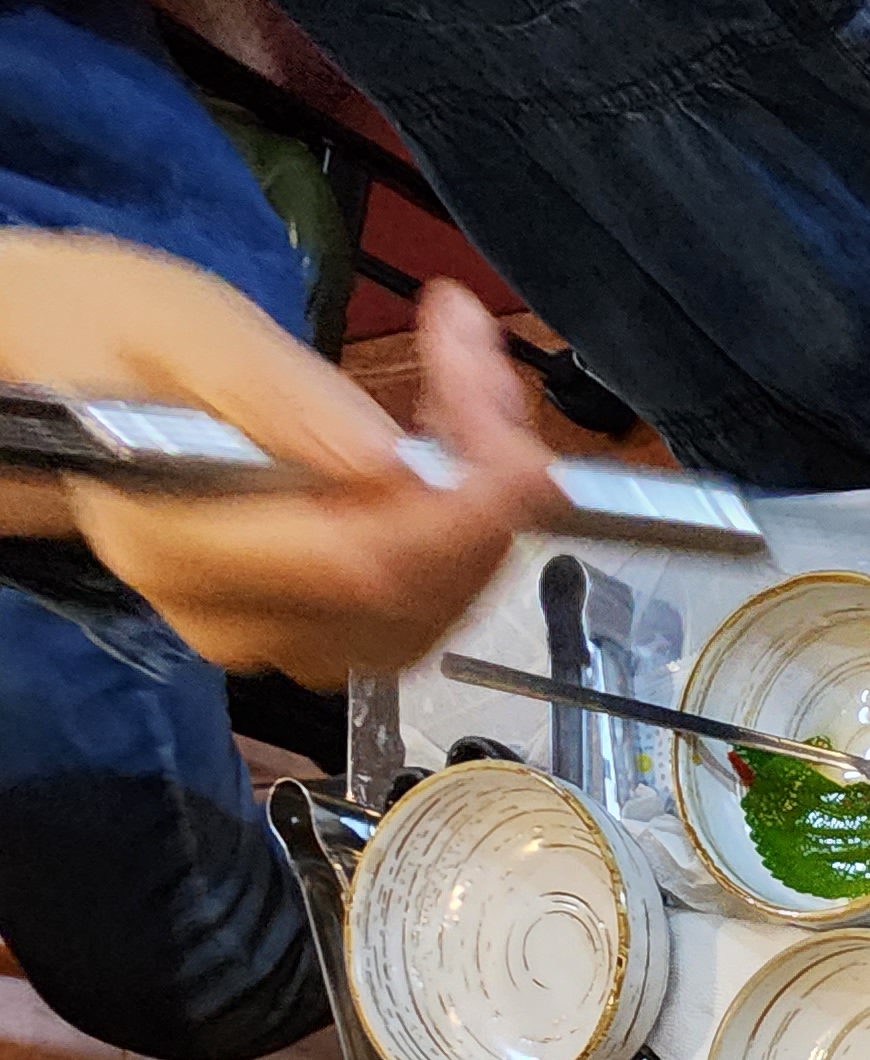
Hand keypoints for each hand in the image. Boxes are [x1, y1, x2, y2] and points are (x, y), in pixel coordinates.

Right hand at [0, 236, 557, 683]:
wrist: (76, 378)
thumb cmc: (111, 337)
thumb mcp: (182, 327)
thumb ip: (280, 399)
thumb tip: (389, 463)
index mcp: (174, 545)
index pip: (356, 564)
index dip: (458, 507)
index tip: (508, 427)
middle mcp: (232, 618)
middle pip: (411, 589)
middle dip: (481, 481)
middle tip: (483, 363)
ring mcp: (283, 638)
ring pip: (439, 605)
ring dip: (486, 499)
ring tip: (469, 380)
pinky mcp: (324, 634)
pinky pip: (432, 606)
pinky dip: (469, 528)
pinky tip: (462, 447)